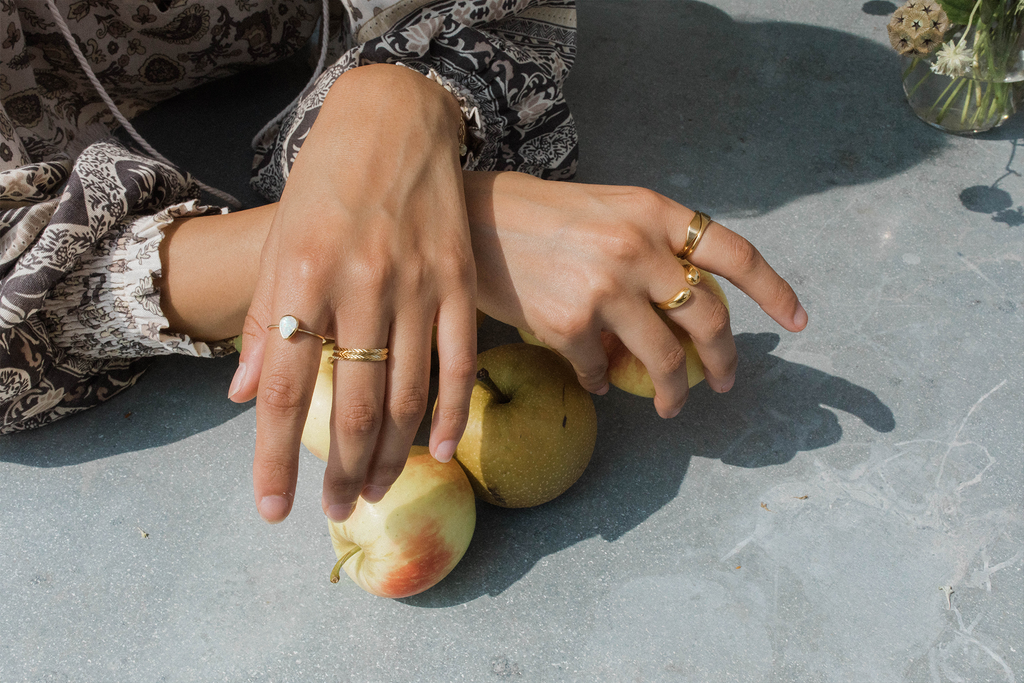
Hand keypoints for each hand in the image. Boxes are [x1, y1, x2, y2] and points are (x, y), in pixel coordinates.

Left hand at [229, 65, 477, 523]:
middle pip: (353, 407)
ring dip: (391, 455)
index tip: (273, 509)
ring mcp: (417, 286)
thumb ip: (267, 321)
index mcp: (303, 278)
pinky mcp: (459, 281)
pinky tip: (442, 452)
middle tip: (334, 509)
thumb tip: (244, 396)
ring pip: (408, 395)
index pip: (286, 391)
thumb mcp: (281, 241)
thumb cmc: (326, 181)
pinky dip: (453, 414)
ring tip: (375, 490)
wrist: (396, 120)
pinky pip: (459, 362)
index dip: (276, 458)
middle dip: (340, 471)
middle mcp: (361, 287)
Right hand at [463, 171, 806, 416]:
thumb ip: (651, 248)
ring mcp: (605, 289)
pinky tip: (595, 378)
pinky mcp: (570, 324)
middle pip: (707, 319)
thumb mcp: (609, 211)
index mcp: (654, 212)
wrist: (471, 223)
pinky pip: (601, 369)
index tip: (799, 321)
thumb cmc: (540, 215)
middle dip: (726, 360)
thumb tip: (685, 306)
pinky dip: (601, 380)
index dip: (774, 291)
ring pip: (665, 359)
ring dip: (676, 392)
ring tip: (672, 407)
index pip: (733, 255)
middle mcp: (637, 248)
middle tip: (726, 381)